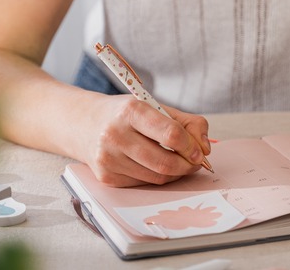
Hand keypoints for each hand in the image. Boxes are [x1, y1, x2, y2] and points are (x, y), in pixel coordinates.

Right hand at [84, 95, 210, 186]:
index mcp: (131, 111)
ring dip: (176, 173)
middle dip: (188, 165)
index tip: (201, 151)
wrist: (84, 123)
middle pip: (165, 162)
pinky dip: (157, 177)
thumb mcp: (156, 106)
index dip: (192, 146)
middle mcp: (115, 135)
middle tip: (196, 162)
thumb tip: (205, 148)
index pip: (171, 134)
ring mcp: (108, 158)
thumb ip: (187, 123)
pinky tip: (156, 165)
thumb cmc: (126, 114)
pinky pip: (144, 183)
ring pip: (157, 177)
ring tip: (180, 163)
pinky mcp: (106, 177)